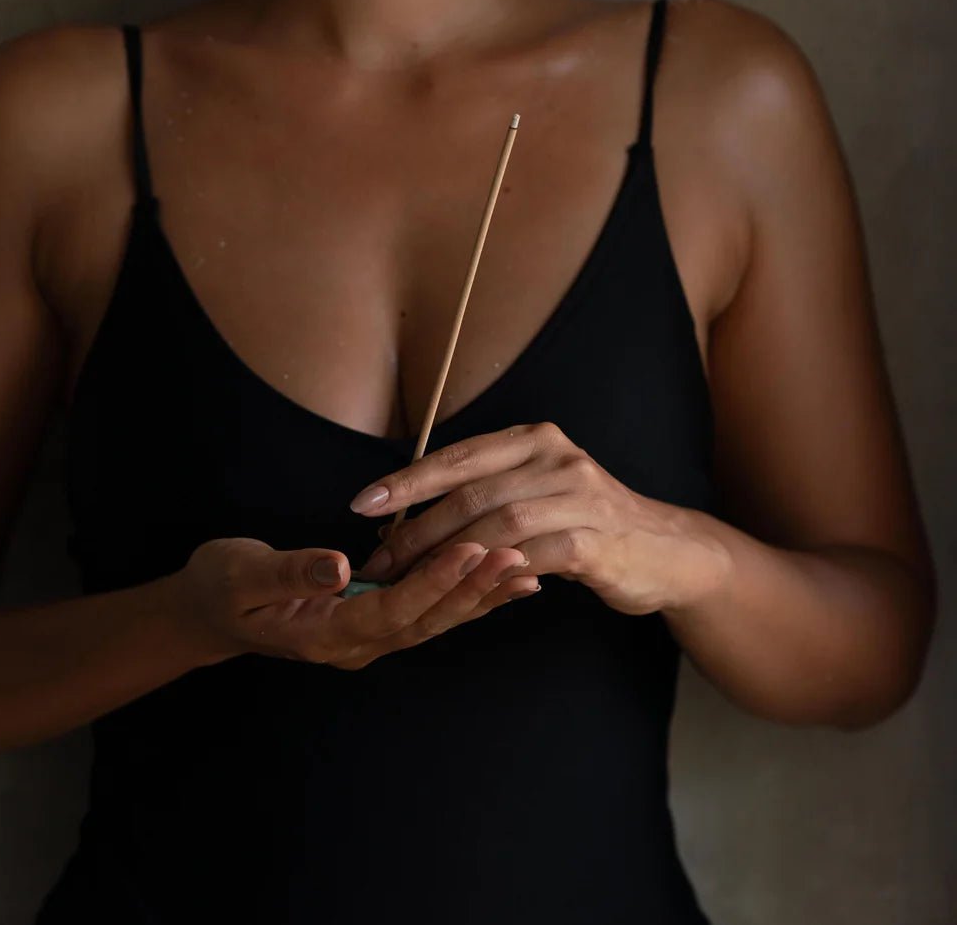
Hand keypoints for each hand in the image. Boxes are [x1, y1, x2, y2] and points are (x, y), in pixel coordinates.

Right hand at [174, 535, 538, 670]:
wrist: (207, 614)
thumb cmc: (221, 588)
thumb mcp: (241, 575)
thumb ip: (290, 573)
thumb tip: (339, 566)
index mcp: (324, 633)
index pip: (391, 610)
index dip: (433, 582)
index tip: (471, 550)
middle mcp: (354, 644)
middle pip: (425, 621)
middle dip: (473, 590)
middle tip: (519, 557)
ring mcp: (366, 638)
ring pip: (434, 620)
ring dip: (479, 595)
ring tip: (525, 569)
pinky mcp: (373, 621)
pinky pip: (427, 612)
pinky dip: (465, 596)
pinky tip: (499, 580)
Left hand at [350, 421, 730, 616]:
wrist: (665, 551)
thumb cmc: (585, 521)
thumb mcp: (538, 488)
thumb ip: (488, 489)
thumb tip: (409, 510)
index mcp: (533, 439)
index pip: (458, 454)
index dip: (408, 479)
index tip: (363, 503)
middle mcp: (556, 458)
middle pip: (471, 493)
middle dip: (416, 528)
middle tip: (377, 559)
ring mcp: (579, 496)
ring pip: (495, 525)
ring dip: (445, 557)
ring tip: (409, 581)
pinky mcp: (595, 540)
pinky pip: (532, 556)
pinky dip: (493, 572)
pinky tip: (465, 589)